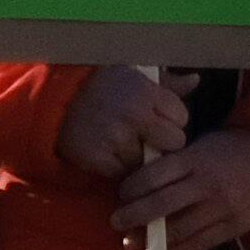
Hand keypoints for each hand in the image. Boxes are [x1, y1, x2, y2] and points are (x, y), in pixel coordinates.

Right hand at [55, 62, 195, 182]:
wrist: (52, 100)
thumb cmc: (99, 86)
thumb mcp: (132, 76)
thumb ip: (166, 83)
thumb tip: (196, 81)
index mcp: (144, 91)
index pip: (181, 117)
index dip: (170, 120)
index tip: (156, 119)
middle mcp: (133, 113)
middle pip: (174, 142)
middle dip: (162, 142)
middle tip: (144, 136)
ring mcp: (115, 137)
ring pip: (148, 161)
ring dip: (138, 156)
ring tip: (120, 142)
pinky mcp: (98, 157)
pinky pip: (123, 173)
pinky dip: (117, 167)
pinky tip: (106, 151)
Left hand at [115, 122, 249, 249]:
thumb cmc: (228, 150)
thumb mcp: (198, 146)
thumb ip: (172, 164)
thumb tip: (137, 184)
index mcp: (194, 160)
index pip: (153, 176)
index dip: (131, 188)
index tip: (120, 194)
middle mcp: (207, 185)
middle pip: (161, 206)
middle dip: (133, 217)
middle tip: (116, 222)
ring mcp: (223, 208)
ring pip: (179, 230)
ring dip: (151, 240)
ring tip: (132, 243)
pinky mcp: (235, 227)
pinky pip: (200, 244)